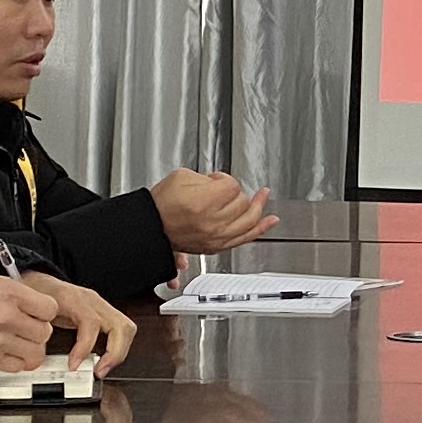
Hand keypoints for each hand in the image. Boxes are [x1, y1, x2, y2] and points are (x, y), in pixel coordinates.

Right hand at [0, 268, 64, 368]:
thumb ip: (15, 291)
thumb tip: (32, 300)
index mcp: (9, 294)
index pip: (50, 309)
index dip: (46, 311)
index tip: (40, 312)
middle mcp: (7, 318)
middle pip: (45, 332)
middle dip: (39, 329)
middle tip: (28, 326)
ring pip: (36, 353)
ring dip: (31, 348)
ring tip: (21, 341)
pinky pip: (18, 367)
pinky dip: (17, 361)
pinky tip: (9, 351)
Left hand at [42, 281, 136, 368]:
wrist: (39, 281)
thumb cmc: (36, 293)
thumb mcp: (32, 310)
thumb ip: (38, 330)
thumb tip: (38, 356)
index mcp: (74, 298)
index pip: (90, 322)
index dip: (85, 347)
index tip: (73, 365)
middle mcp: (93, 301)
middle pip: (120, 326)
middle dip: (114, 354)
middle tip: (98, 371)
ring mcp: (101, 306)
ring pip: (126, 328)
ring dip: (119, 352)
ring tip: (103, 369)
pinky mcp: (103, 313)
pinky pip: (121, 330)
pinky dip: (116, 348)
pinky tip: (103, 360)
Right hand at [152, 168, 277, 254]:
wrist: (151, 227)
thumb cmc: (162, 203)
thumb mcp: (182, 177)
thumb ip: (206, 177)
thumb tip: (220, 182)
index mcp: (205, 200)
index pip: (232, 185)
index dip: (224, 179)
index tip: (216, 179)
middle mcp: (214, 220)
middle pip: (242, 202)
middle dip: (235, 192)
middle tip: (228, 190)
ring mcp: (217, 235)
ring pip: (248, 220)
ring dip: (258, 207)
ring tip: (263, 197)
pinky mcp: (217, 245)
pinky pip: (245, 238)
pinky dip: (260, 228)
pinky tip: (270, 221)